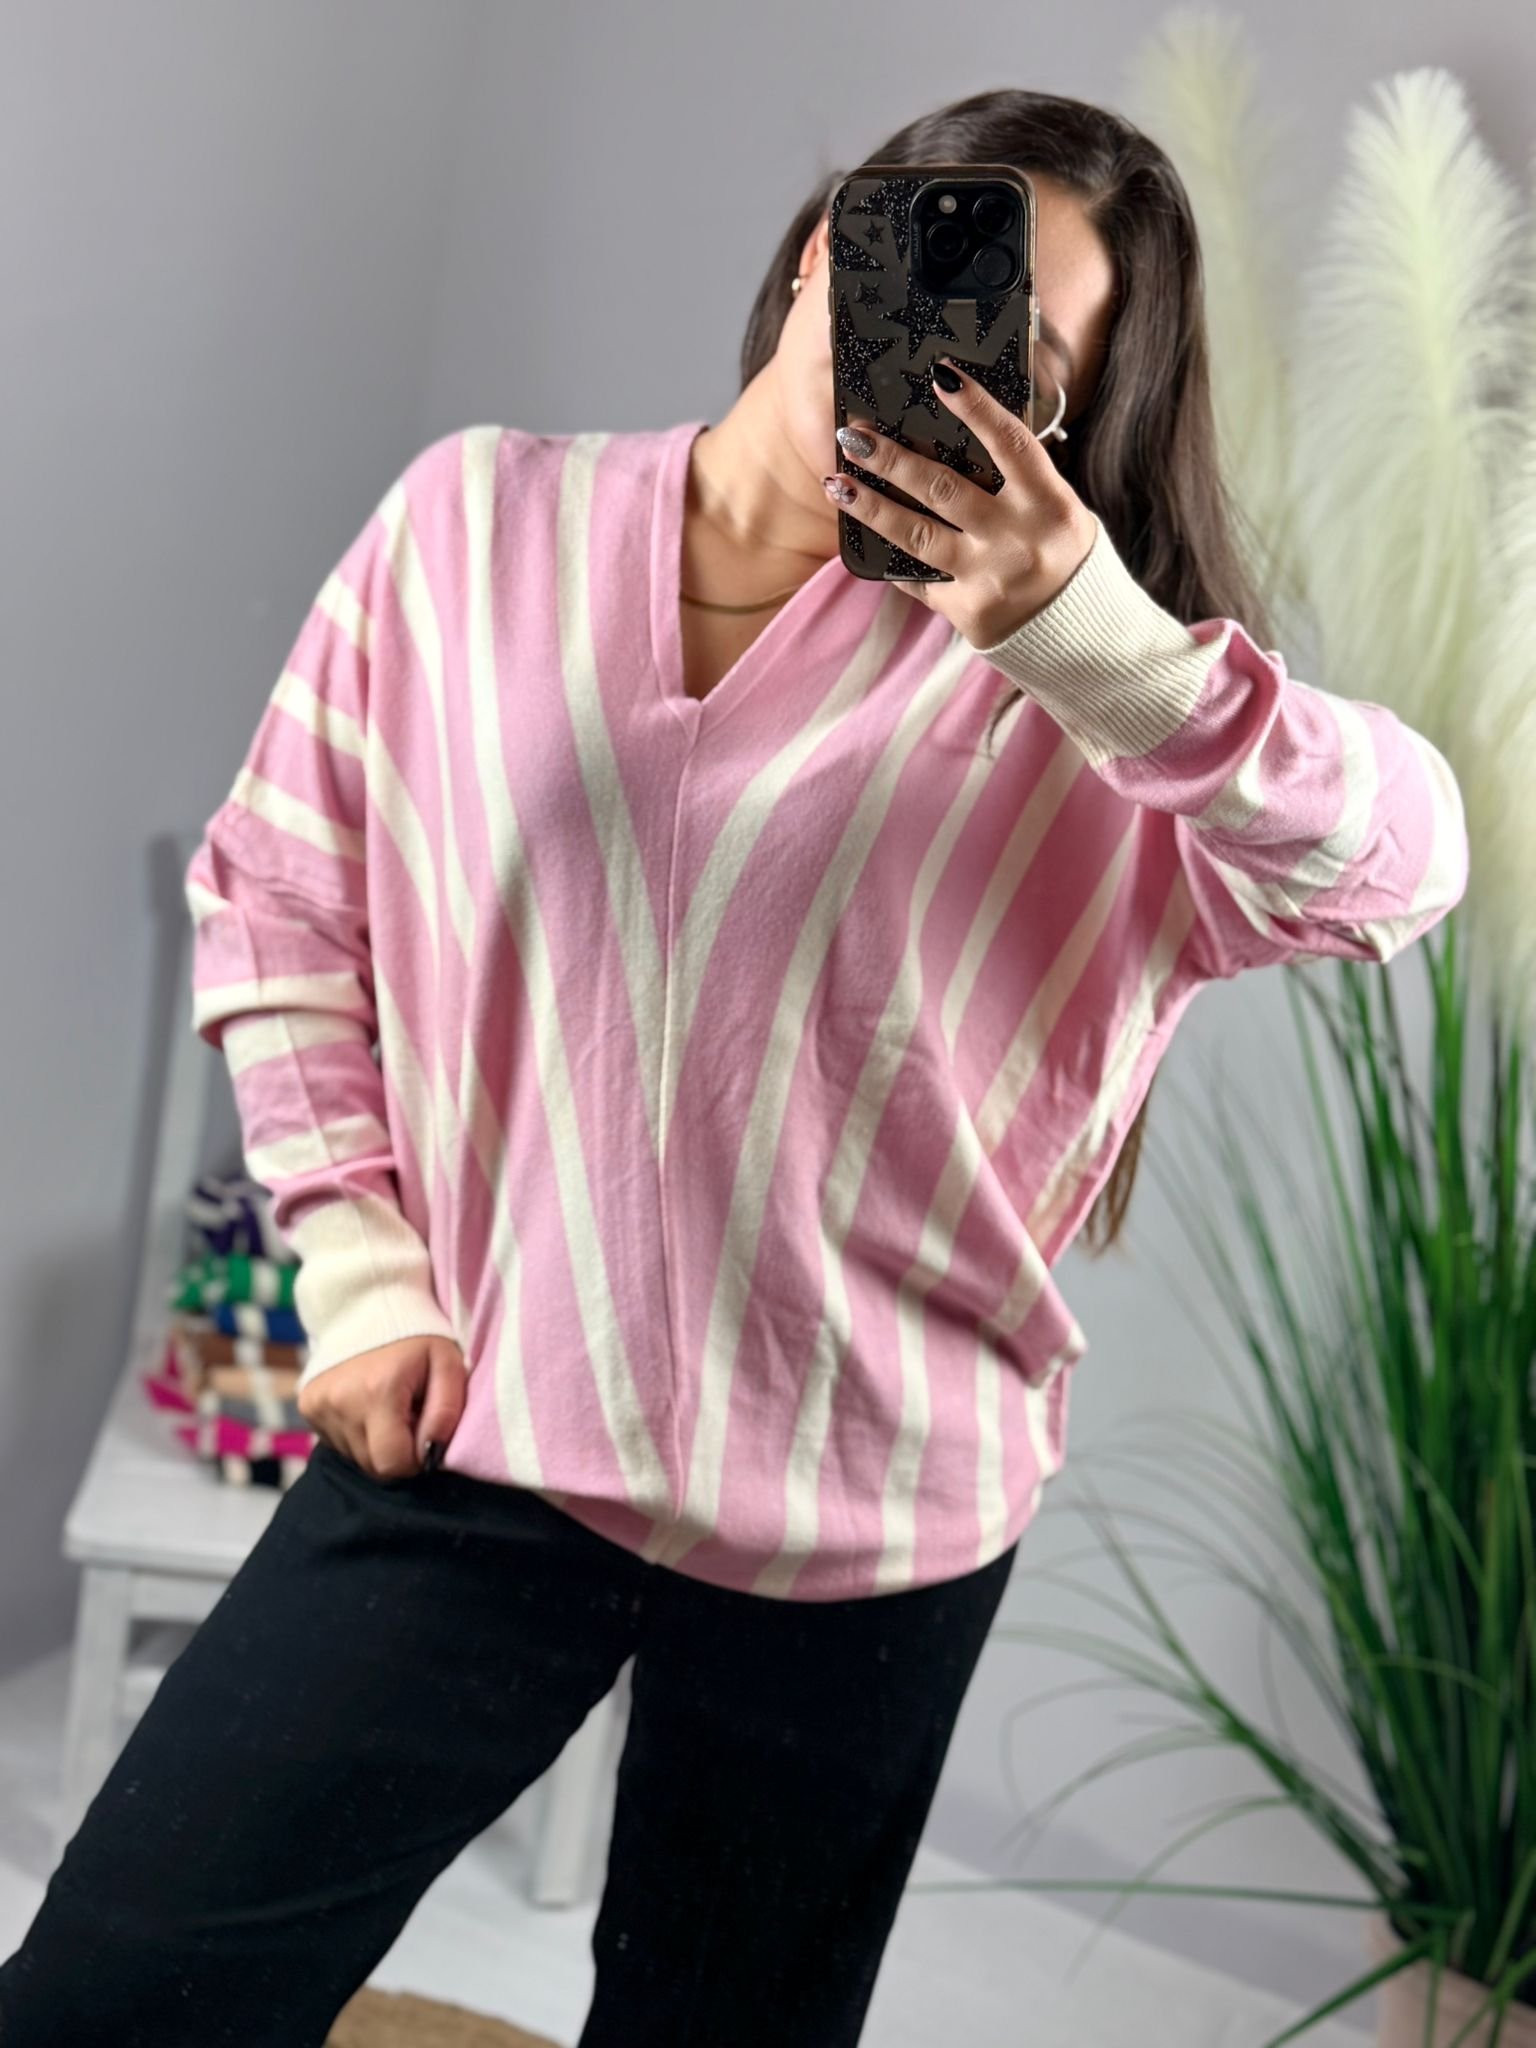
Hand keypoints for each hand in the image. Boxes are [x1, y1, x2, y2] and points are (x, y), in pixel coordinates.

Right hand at [296, 1333, 465, 1480]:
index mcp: (377, 1393)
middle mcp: (339, 1403)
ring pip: (354, 1457)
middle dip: (396, 1452)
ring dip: (376, 1443)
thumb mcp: (448, 1364)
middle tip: (409, 1419)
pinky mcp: (307, 1406)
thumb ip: (447, 1412)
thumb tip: (432, 1454)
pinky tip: (367, 1405)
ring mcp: (318, 1406)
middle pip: (372, 1465)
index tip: (424, 1434)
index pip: (392, 1464)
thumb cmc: (418, 1337)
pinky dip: (356, 1433)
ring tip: (388, 1408)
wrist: (369, 1304)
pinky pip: (337, 1442)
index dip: (415, 1460)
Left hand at [824, 356, 1097, 646]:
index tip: (940, 375)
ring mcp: (989, 578)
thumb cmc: (1063, 557)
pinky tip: (863, 539)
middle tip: (855, 434)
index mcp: (1050, 505)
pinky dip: (893, 558)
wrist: (1079, 635)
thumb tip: (961, 433)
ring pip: (917, 535)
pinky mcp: (967, 611)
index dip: (976, 408)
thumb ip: (1019, 479)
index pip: (1010, 444)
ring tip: (838, 482)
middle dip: (893, 459)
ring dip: (871, 506)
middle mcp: (1018, 540)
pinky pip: (920, 578)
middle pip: (944, 488)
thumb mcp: (1058, 510)